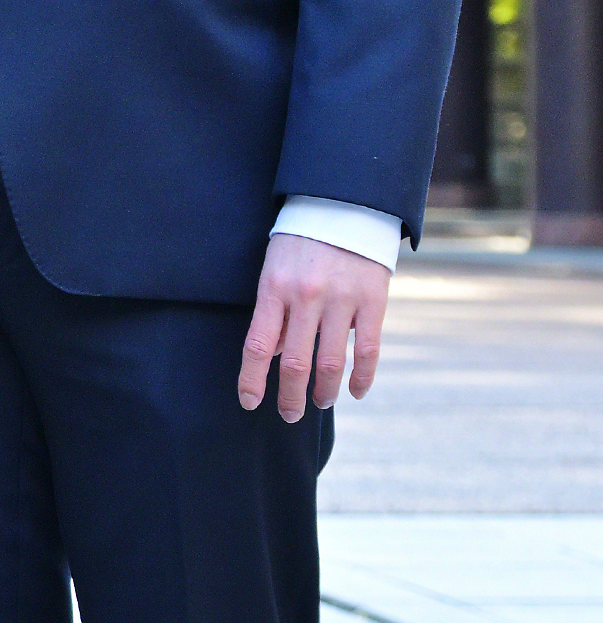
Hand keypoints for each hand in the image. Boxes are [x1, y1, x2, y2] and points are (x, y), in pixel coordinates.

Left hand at [239, 234, 392, 419]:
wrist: (344, 207)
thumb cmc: (301, 243)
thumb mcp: (274, 269)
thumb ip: (274, 312)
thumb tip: (274, 356)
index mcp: (274, 289)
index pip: (258, 345)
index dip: (252, 379)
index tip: (250, 402)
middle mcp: (306, 297)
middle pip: (296, 362)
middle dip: (290, 396)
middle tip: (289, 415)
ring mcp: (342, 301)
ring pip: (331, 362)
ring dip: (324, 391)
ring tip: (320, 403)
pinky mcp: (373, 302)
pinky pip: (369, 350)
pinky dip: (363, 377)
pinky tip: (357, 392)